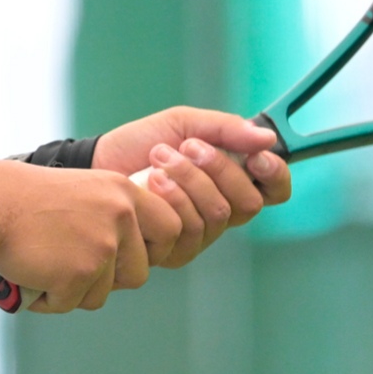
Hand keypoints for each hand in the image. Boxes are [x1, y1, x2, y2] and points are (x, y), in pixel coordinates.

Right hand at [0, 159, 183, 312]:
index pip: (171, 229)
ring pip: (102, 294)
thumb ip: (114, 216)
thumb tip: (133, 258)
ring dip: (75, 290)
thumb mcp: (86, 192)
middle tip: (76, 269)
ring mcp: (101, 247)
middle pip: (137, 273)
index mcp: (124, 194)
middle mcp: (120, 218)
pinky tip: (32, 277)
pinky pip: (70, 303)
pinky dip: (49, 299)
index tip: (128, 255)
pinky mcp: (77, 274)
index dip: (154, 250)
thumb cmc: (29, 200)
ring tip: (47, 268)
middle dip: (108, 280)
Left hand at [93, 107, 290, 265]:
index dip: (274, 175)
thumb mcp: (184, 124)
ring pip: (218, 216)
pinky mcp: (174, 250)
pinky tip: (150, 182)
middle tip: (189, 146)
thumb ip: (226, 129)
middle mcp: (222, 211)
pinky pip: (189, 229)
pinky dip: (170, 199)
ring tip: (159, 158)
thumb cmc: (140, 143)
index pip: (275, 190)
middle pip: (249, 204)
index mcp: (232, 180)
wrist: (97, 163)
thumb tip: (267, 138)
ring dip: (188, 179)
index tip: (257, 157)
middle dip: (219, 170)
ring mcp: (200, 234)